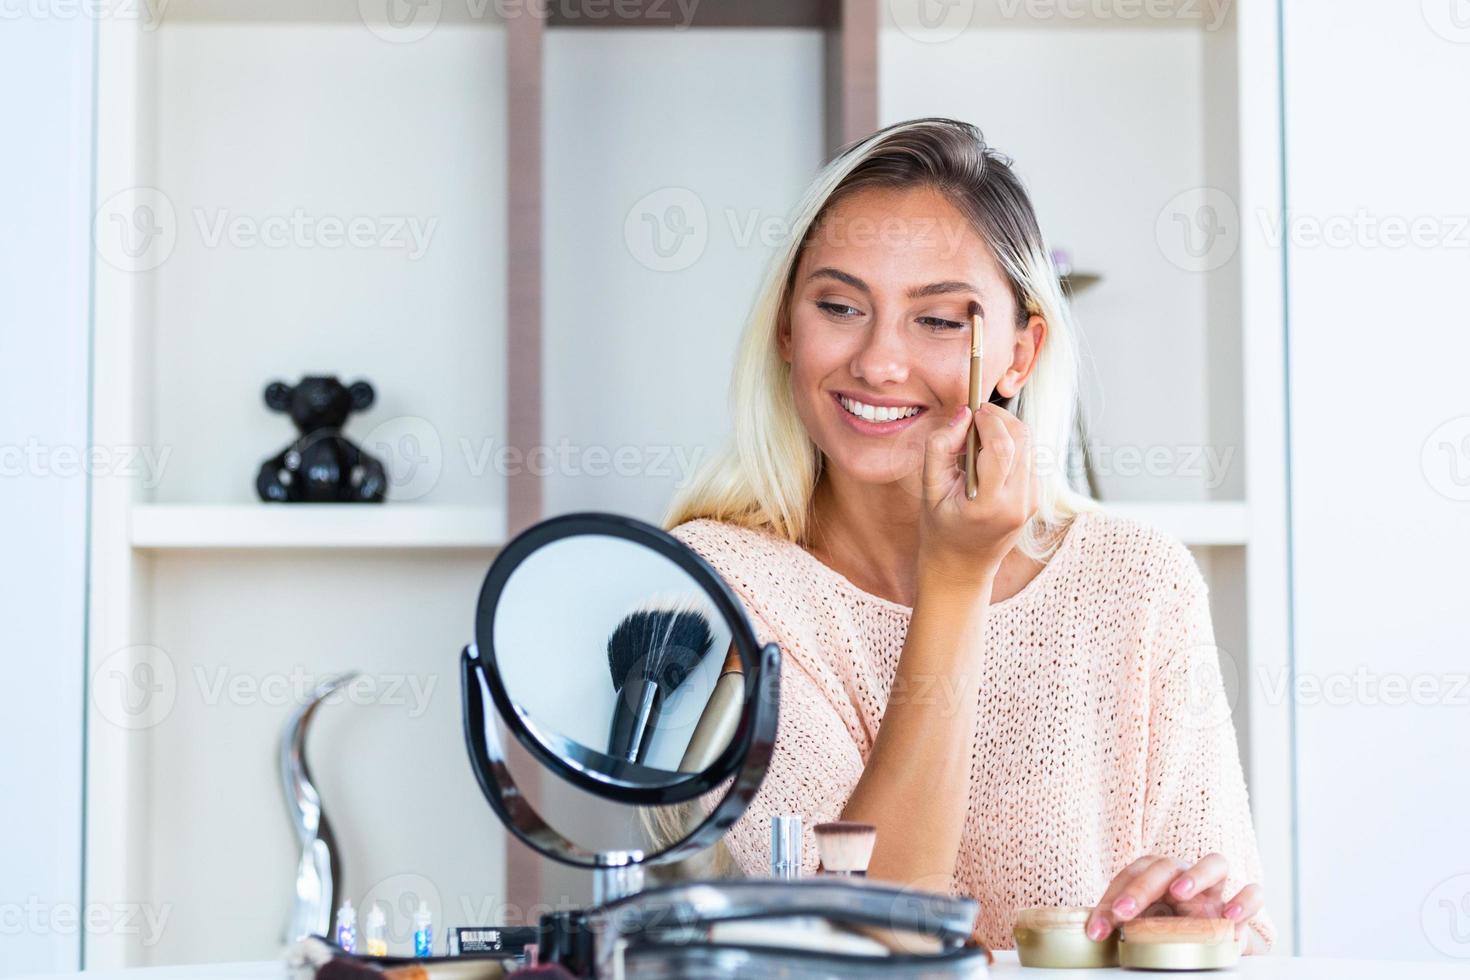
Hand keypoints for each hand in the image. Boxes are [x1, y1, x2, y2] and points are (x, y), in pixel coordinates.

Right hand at [918, 402, 1037, 591]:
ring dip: (1005, 431)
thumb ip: (940, 448)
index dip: (989, 420)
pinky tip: (987, 459)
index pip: (1002, 447)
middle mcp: (1018, 503)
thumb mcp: (930, 490)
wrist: (962, 567)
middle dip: (1000, 419)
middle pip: (1023, 439)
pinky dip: (1010, 447)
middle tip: (974, 419)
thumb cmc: (940, 530)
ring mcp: (1032, 501)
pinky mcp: (1036, 498)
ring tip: (976, 444)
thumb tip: (963, 415)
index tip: (972, 410)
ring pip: (1029, 444)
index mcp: (990, 505)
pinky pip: (1029, 457)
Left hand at [1086, 853, 1265, 946]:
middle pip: (1164, 866)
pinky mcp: (1241, 906)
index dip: (1111, 899)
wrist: (1210, 943)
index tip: (1097, 929)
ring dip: (1195, 875)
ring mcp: (1215, 888)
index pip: (1131, 875)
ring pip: (1215, 863)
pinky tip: (1229, 917)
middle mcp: (1185, 875)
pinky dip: (1245, 901)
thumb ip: (1123, 924)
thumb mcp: (1143, 925)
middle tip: (1123, 913)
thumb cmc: (1168, 927)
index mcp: (1156, 875)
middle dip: (1141, 889)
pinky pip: (1253, 893)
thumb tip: (1091, 933)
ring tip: (1179, 894)